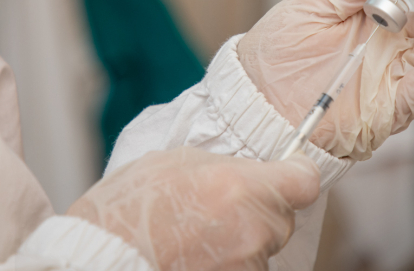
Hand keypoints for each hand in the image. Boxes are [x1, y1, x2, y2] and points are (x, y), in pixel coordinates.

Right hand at [67, 147, 319, 270]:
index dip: (297, 174)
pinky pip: (247, 267)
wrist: (97, 264)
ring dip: (243, 240)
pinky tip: (196, 256)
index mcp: (239, 186)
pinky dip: (230, 262)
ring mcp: (246, 265)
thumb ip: (223, 164)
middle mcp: (252, 229)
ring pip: (263, 246)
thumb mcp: (173, 163)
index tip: (288, 172)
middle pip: (283, 216)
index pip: (305, 182)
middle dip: (260, 209)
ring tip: (198, 237)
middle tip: (221, 208)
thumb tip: (247, 168)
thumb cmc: (126, 213)